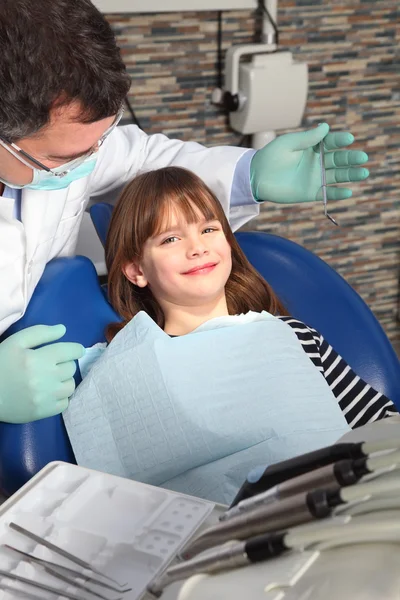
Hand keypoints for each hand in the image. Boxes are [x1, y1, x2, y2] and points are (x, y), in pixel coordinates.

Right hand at [0, 325, 84, 422]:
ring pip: (71, 386)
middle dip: (66, 363)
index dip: (76, 349)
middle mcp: (45, 379)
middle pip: (71, 368)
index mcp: (38, 359)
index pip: (70, 351)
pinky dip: (61, 397)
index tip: (75, 350)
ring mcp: (45, 397)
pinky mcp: (43, 412)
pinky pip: (65, 403)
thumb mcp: (16, 342)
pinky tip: (50, 392)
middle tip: (54, 364)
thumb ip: (40, 333)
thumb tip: (63, 330)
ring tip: (53, 378)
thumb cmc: (1, 364)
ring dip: (65, 380)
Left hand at [250, 123, 368, 203]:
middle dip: (351, 158)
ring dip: (350, 175)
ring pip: (337, 176)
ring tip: (363, 173)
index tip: (348, 138)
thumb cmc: (270, 156)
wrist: (256, 176)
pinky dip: (337, 193)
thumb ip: (307, 138)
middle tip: (362, 157)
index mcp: (313, 147)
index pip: (331, 142)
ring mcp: (315, 177)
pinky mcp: (310, 192)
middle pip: (338, 159)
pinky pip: (327, 193)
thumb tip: (325, 127)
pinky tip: (348, 191)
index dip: (340, 140)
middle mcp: (317, 162)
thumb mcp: (288, 143)